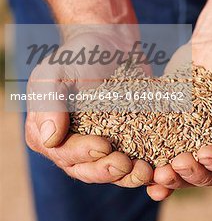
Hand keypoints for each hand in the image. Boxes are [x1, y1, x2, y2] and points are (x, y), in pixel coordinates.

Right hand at [25, 26, 152, 186]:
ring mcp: (96, 146)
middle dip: (106, 170)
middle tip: (125, 162)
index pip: (62, 153)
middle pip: (85, 170)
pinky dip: (141, 167)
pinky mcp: (122, 142)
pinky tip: (156, 167)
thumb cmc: (79, 55)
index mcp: (46, 132)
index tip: (103, 145)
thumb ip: (48, 101)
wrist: (110, 44)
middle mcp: (69, 145)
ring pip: (109, 172)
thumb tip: (50, 139)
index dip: (82, 153)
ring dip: (126, 176)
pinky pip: (130, 161)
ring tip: (144, 171)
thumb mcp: (56, 70)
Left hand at [147, 35, 211, 199]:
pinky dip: (158, 169)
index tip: (205, 153)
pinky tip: (147, 172)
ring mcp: (202, 145)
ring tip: (159, 174)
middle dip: (194, 174)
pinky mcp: (180, 134)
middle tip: (177, 164)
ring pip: (189, 172)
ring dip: (174, 178)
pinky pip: (169, 155)